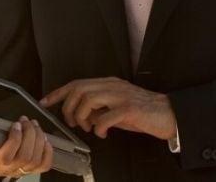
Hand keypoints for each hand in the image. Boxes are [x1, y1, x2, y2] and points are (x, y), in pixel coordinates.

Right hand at [0, 116, 52, 177]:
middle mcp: (5, 169)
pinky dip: (47, 152)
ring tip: (34, 126)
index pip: (5, 157)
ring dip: (38, 139)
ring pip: (35, 160)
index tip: (16, 124)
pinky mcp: (30, 169)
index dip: (15, 139)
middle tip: (27, 121)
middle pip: (24, 157)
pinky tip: (44, 140)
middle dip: (30, 134)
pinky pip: (43, 165)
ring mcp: (19, 170)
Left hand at [41, 77, 177, 139]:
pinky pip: (104, 118)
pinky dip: (98, 128)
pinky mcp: (129, 109)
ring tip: (88, 127)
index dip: (58, 92)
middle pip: (79, 89)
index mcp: (110, 84)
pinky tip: (103, 133)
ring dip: (81, 117)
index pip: (78, 83)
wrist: (170, 114)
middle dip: (68, 108)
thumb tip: (84, 116)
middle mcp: (114, 86)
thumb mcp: (118, 108)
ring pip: (88, 100)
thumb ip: (100, 108)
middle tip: (71, 122)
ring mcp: (122, 96)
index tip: (45, 101)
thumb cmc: (145, 112)